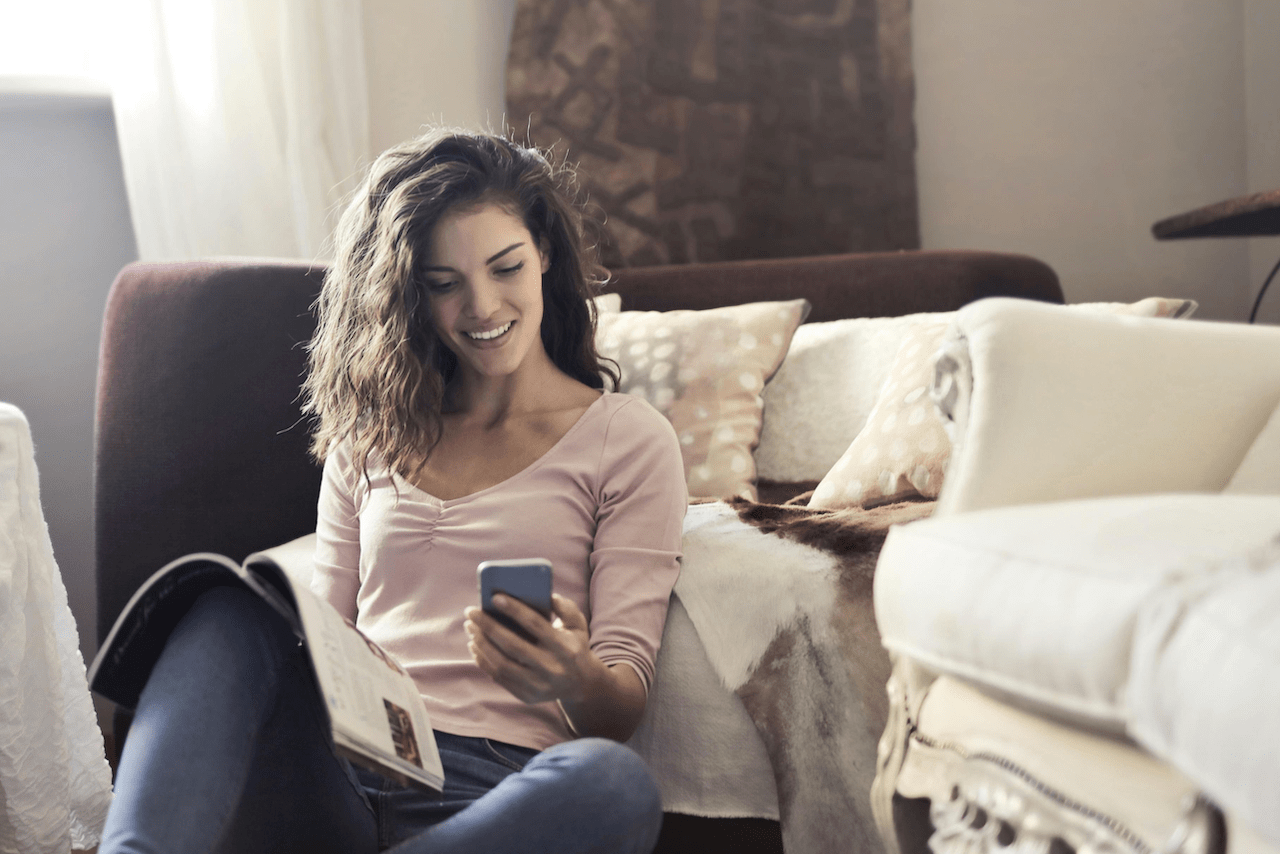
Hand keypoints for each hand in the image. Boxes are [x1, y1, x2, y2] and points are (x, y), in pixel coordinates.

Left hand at [463, 593, 602, 705]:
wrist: (581, 684)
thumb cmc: (574, 645)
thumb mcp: (578, 624)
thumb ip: (565, 608)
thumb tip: (545, 595)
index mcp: (564, 647)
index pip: (536, 625)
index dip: (515, 610)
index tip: (494, 597)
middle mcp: (551, 668)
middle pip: (513, 645)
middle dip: (488, 627)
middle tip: (471, 612)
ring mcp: (538, 685)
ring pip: (501, 664)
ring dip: (481, 644)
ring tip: (470, 627)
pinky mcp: (526, 696)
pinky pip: (499, 677)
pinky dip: (483, 660)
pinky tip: (475, 645)